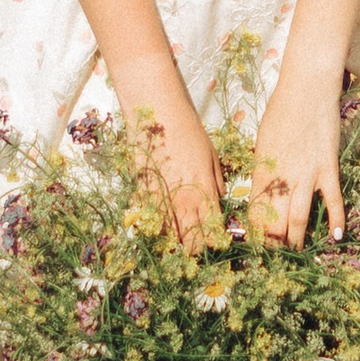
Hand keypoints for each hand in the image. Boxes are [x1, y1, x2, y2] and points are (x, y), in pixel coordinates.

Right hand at [128, 96, 224, 250]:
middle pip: (190, 242)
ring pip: (167, 237)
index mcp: (204, 192)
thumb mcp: (212, 155)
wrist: (156, 112)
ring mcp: (159, 199)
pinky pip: (148, 220)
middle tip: (196, 245)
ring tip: (177, 239)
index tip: (214, 243)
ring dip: (173, 241)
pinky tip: (159, 225)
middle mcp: (182, 201)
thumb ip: (216, 183)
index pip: (212, 234)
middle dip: (194, 249)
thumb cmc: (188, 129)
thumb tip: (218, 200)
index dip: (214, 243)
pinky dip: (155, 226)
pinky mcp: (141, 191)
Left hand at [248, 68, 345, 252]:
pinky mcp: (328, 168)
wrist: (306, 90)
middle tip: (275, 260)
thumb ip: (263, 170)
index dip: (255, 232)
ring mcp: (306, 174)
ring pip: (299, 216)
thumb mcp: (262, 142)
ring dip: (297, 239)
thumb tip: (262, 192)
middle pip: (275, 220)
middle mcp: (281, 177)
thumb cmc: (280, 112)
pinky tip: (337, 237)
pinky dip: (336, 219)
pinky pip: (332, 199)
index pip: (255, 211)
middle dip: (274, 243)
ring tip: (297, 255)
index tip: (255, 247)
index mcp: (262, 170)